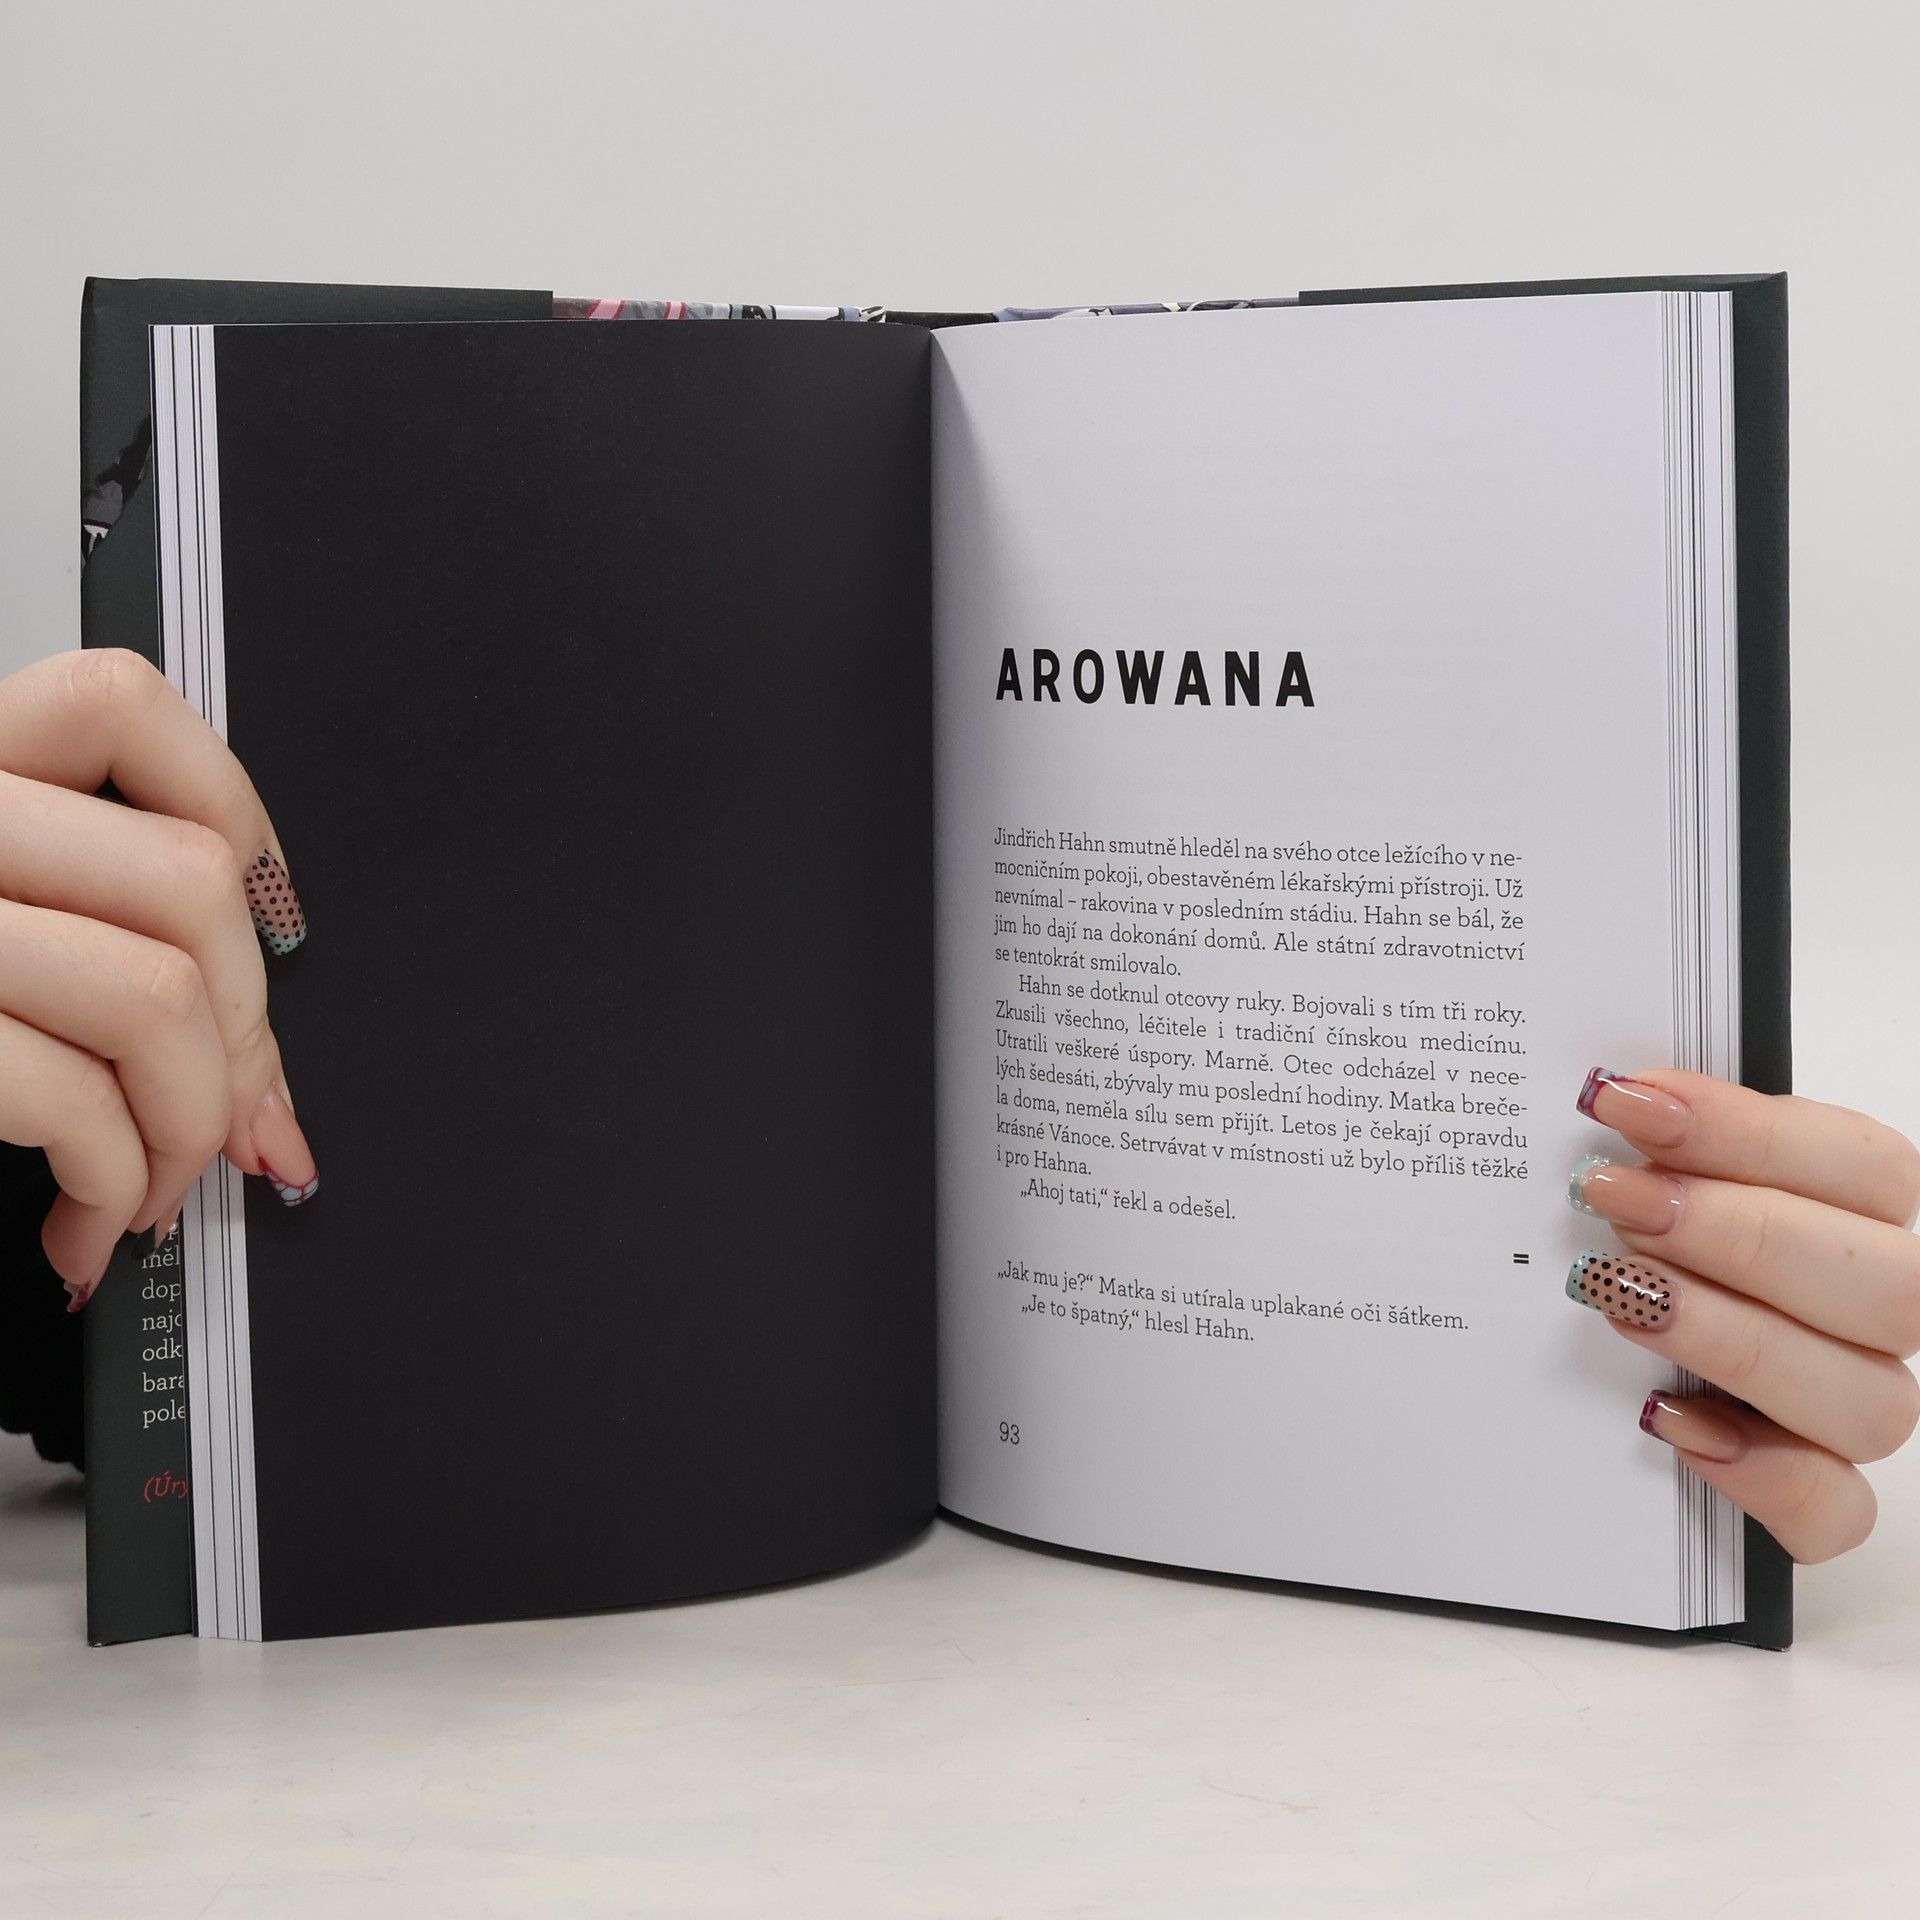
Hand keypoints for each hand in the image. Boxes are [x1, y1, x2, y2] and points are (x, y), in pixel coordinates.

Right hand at [0, 649, 315, 1306]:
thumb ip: (92, 943)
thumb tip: (256, 1074)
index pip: (110, 700)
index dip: (230, 809)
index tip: (264, 918)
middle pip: (184, 880)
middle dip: (244, 1036)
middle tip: (227, 1117)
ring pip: (154, 995)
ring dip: (186, 1131)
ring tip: (148, 1187)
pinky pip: (68, 1096)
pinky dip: (112, 1184)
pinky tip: (86, 1218)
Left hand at [1570, 1067, 1919, 1561]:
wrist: (1563, 1360)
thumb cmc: (1625, 1231)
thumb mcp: (1640, 1168)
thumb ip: (1655, 1139)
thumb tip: (1608, 1094)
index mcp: (1856, 1212)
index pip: (1867, 1166)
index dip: (1748, 1129)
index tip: (1628, 1103)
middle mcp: (1874, 1314)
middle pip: (1887, 1284)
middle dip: (1739, 1232)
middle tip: (1613, 1197)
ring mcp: (1849, 1407)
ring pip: (1869, 1402)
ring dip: (1734, 1338)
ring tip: (1619, 1292)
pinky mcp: (1813, 1494)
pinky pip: (1834, 1510)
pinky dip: (1759, 1473)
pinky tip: (1668, 1418)